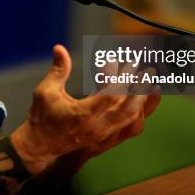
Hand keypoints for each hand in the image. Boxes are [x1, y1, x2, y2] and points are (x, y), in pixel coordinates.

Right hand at [10, 45, 159, 174]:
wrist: (40, 147)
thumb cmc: (42, 118)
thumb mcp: (45, 91)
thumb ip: (58, 70)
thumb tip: (59, 48)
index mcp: (83, 116)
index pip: (110, 96)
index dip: (121, 78)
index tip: (126, 61)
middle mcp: (97, 128)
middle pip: (129, 110)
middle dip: (140, 89)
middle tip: (148, 70)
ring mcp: (104, 137)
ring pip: (133, 122)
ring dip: (145, 102)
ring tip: (154, 84)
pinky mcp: (107, 141)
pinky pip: (130, 130)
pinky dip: (141, 115)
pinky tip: (145, 101)